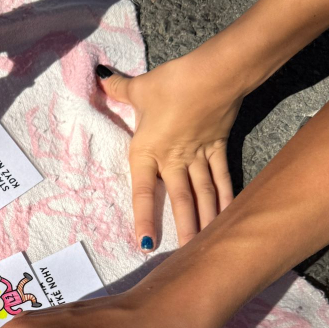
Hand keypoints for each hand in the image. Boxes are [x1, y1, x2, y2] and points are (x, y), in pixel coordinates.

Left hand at [98, 46, 242, 250]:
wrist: (216, 72)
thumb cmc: (174, 82)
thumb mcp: (140, 87)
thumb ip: (119, 89)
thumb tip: (100, 79)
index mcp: (148, 151)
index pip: (143, 192)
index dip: (144, 219)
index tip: (146, 244)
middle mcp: (173, 159)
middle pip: (180, 200)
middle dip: (184, 228)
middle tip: (186, 255)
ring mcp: (198, 156)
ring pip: (203, 194)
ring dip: (206, 220)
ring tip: (208, 243)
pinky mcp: (218, 148)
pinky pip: (222, 178)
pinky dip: (226, 197)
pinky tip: (228, 215)